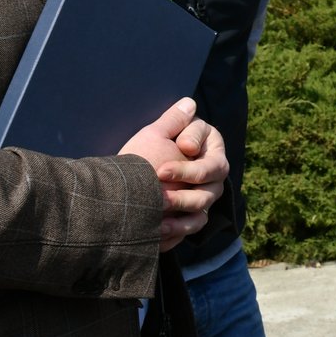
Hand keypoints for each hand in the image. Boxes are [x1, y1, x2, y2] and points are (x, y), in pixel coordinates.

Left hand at [119, 98, 229, 250]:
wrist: (123, 183)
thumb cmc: (143, 153)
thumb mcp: (155, 135)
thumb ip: (174, 121)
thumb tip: (189, 103)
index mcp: (211, 152)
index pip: (210, 164)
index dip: (188, 169)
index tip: (162, 170)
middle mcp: (212, 177)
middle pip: (209, 191)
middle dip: (183, 195)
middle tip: (159, 197)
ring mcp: (203, 198)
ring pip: (201, 212)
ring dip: (181, 217)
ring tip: (158, 219)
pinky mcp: (191, 218)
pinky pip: (190, 229)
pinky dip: (176, 233)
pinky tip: (157, 233)